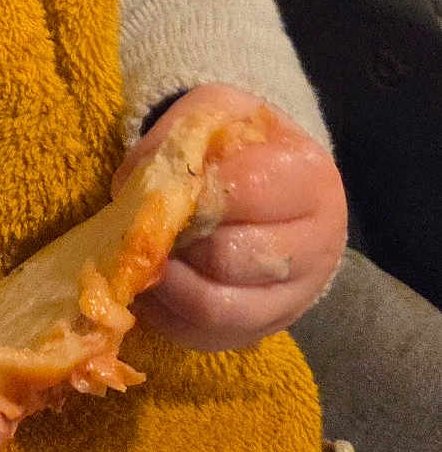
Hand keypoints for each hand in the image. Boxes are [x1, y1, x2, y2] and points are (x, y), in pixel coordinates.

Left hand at [122, 85, 346, 353]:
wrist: (270, 184)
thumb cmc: (238, 144)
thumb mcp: (213, 114)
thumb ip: (176, 140)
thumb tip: (134, 189)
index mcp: (311, 180)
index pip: (247, 192)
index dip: (193, 193)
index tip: (165, 187)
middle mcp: (318, 246)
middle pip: (228, 258)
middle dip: (176, 242)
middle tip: (151, 226)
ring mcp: (295, 298)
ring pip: (216, 309)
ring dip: (166, 283)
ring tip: (148, 256)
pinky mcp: (262, 331)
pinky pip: (204, 337)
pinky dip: (167, 314)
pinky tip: (155, 282)